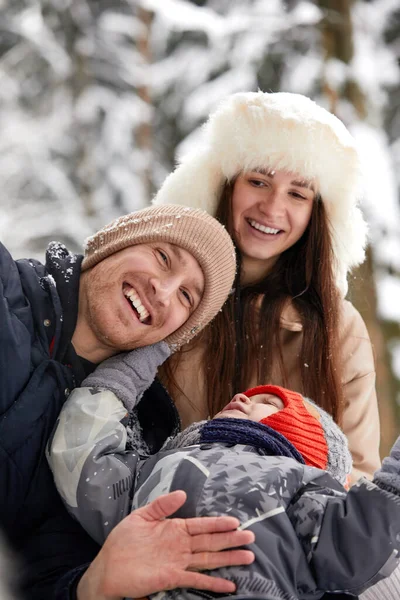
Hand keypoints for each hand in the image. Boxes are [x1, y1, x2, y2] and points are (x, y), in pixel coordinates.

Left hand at [77, 490, 254, 599]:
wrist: (107, 567)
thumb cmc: (123, 541)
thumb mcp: (142, 516)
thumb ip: (162, 505)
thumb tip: (182, 493)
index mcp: (174, 528)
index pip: (201, 525)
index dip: (218, 523)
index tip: (235, 521)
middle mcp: (180, 545)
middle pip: (210, 542)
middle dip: (231, 539)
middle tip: (250, 537)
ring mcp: (178, 562)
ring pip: (209, 559)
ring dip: (228, 558)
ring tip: (248, 556)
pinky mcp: (172, 578)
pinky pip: (196, 579)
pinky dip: (213, 583)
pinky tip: (229, 584)